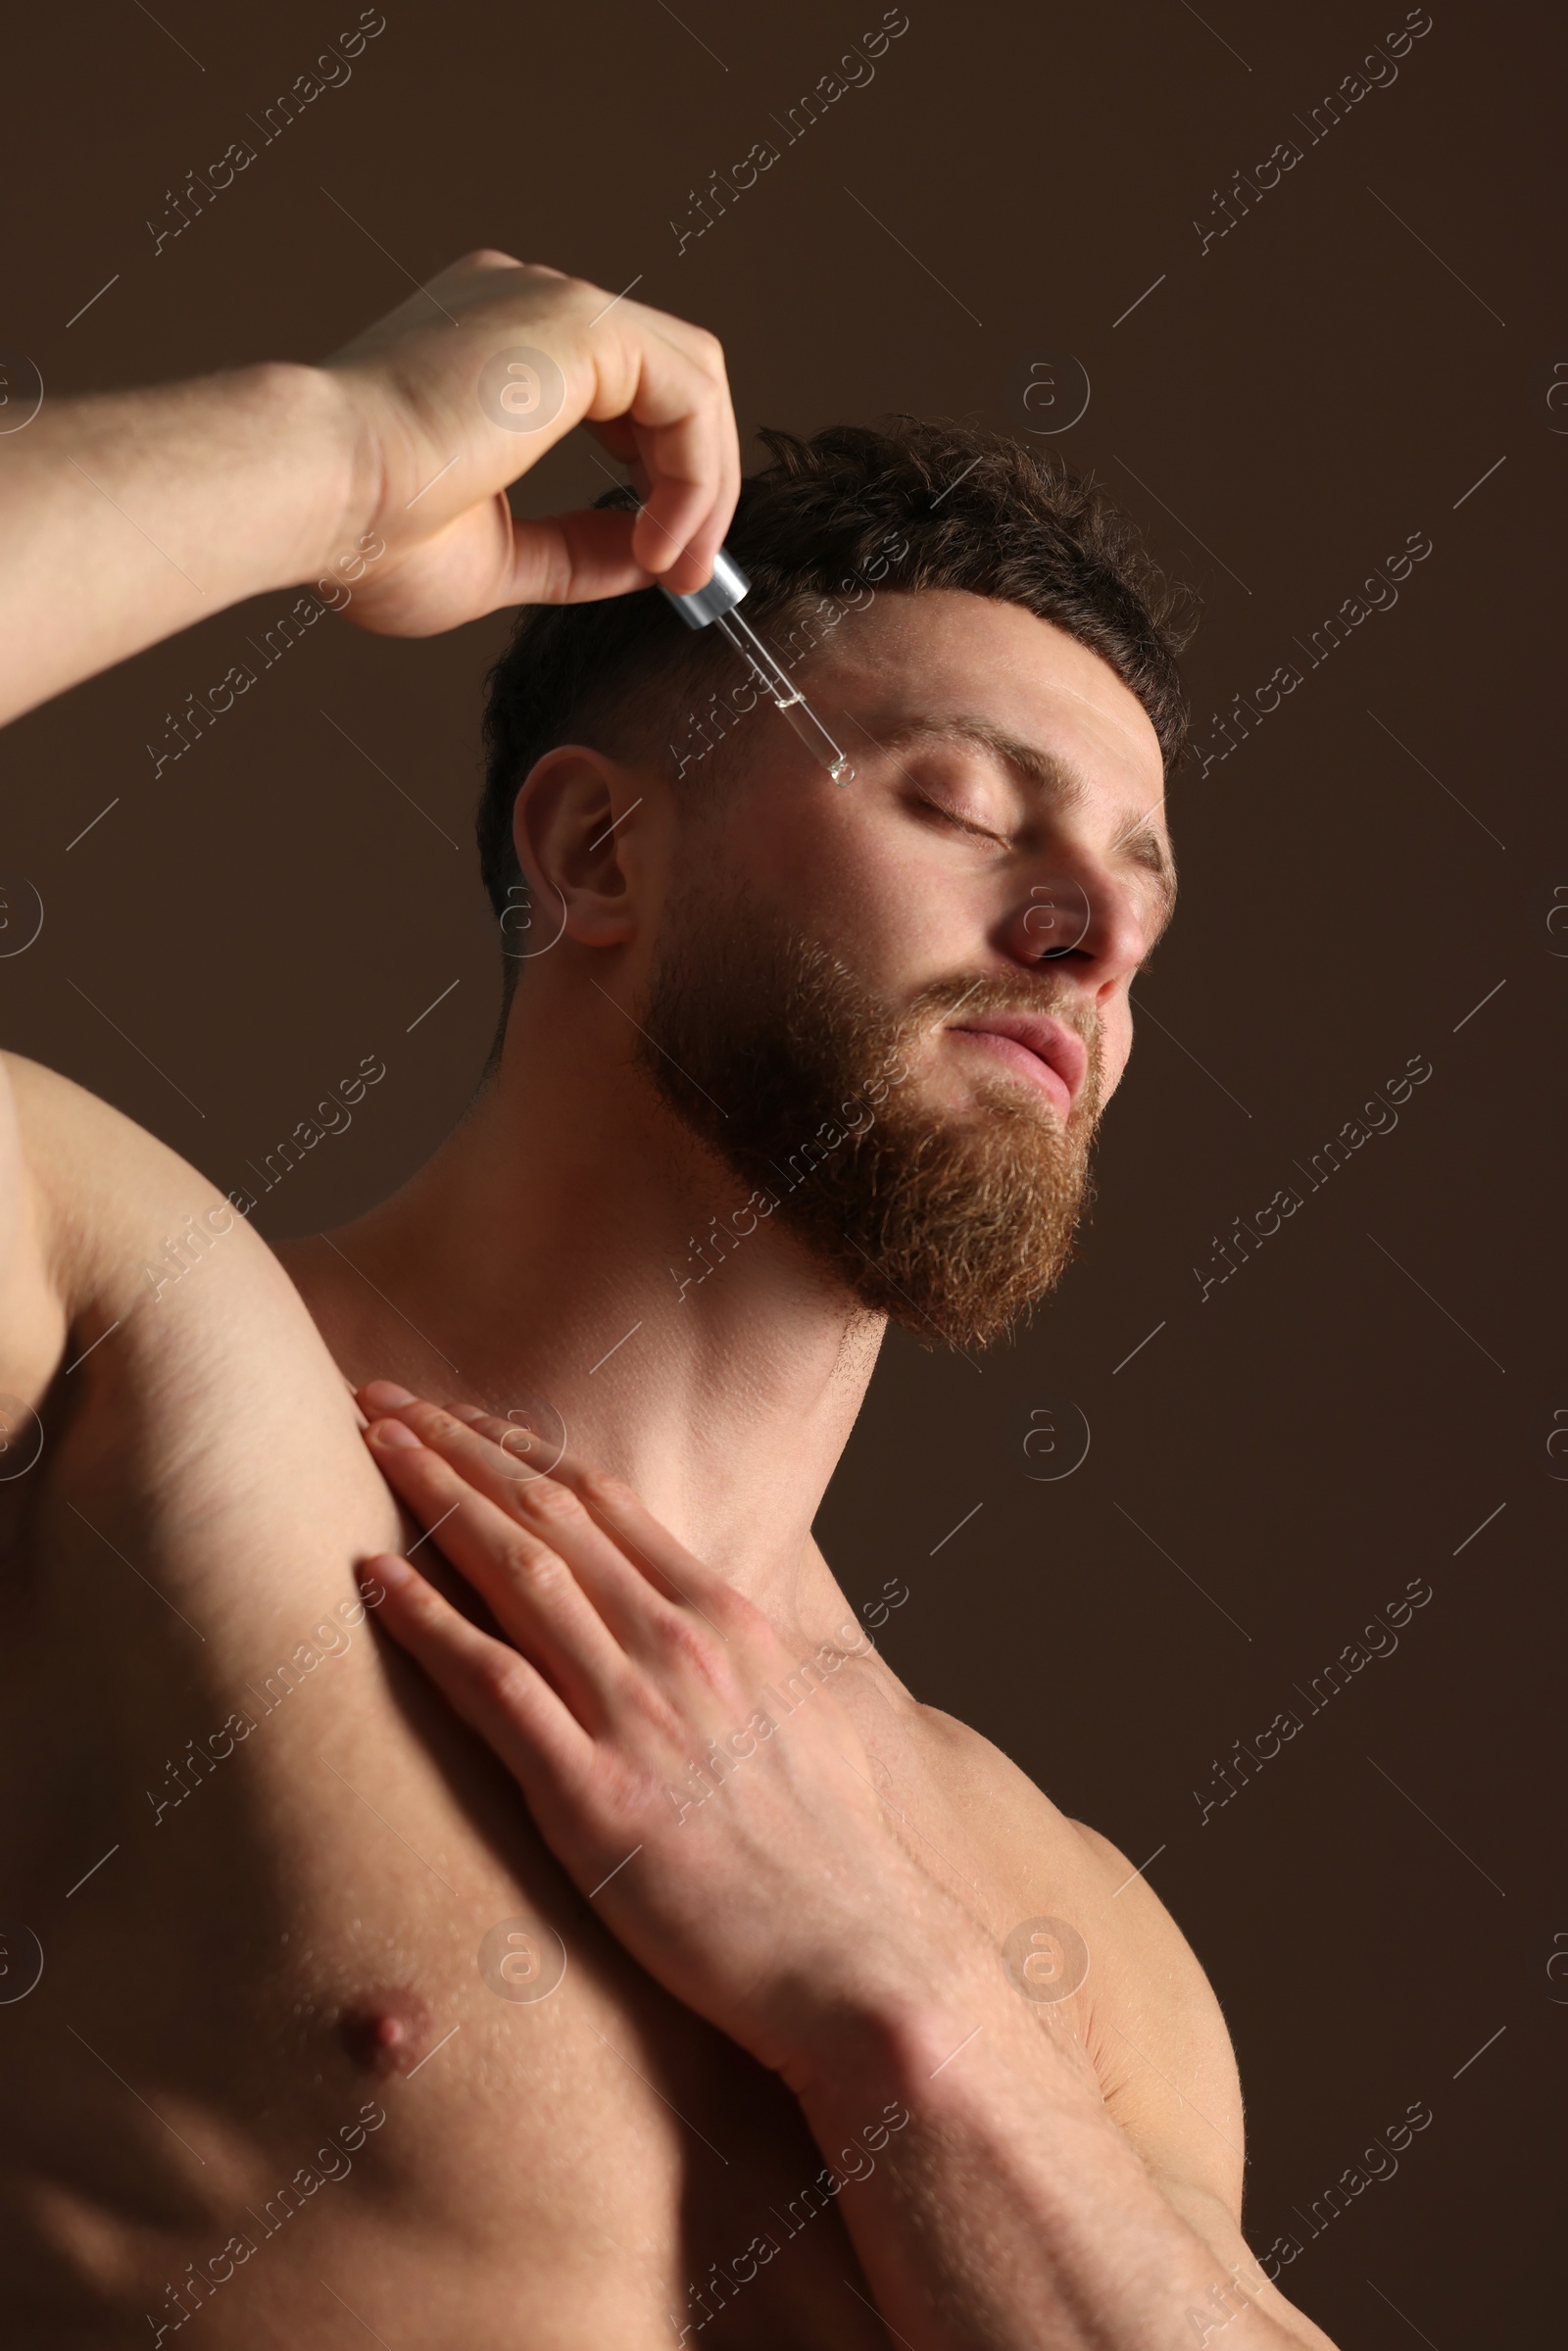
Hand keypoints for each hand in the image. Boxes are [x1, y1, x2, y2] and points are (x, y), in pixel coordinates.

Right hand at [323, 251, 739, 635]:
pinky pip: (690, 389)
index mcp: (494, 346)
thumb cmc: (365, 530)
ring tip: (679, 567)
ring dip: (706, 486)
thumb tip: (650, 557)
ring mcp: (550, 300)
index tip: (662, 564)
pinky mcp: (578, 319)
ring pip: (691, 380)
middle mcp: (524, 305)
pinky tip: (662, 540)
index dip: (662, 481)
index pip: (620, 394)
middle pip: (667, 379)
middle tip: (690, 575)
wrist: (314, 492)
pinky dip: (698, 473)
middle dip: (699, 485)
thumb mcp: (499, 554)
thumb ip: (576, 549)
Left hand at [352, 1383, 956, 2083]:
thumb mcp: (820, 1716)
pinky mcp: (593, 1798)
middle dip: (457, 1445)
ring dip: (433, 1499)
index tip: (464, 1417)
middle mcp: (680, 1646)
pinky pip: (492, 1686)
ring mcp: (636, 1716)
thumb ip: (766, 1655)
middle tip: (384, 1400)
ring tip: (368, 1448)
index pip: (607, 1502)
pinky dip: (426, 1621)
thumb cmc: (842, 1857)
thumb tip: (743, 1626)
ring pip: (515, 1574)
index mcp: (731, 1618)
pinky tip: (374, 1576)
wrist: (863, 1963)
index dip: (522, 1449)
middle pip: (548, 1514)